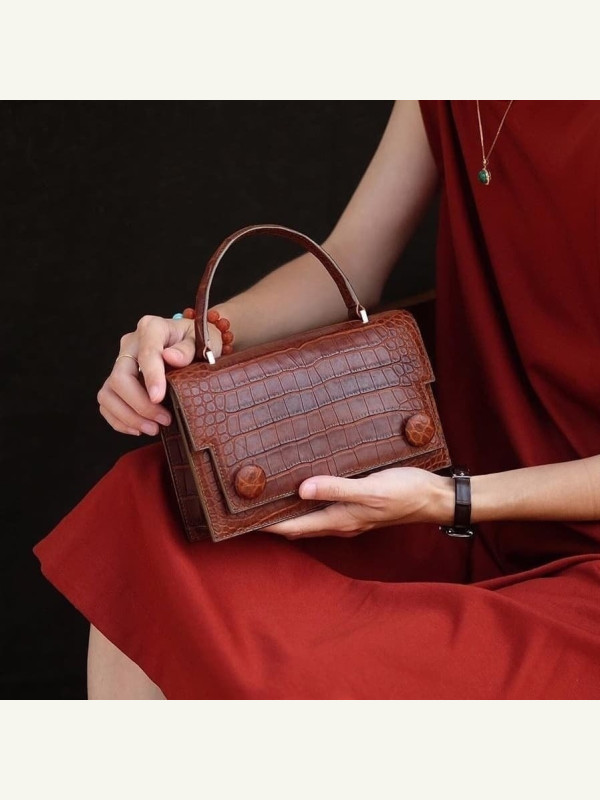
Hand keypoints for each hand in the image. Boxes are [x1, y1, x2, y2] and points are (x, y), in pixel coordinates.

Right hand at [97, 315, 221, 436]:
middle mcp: (131, 344)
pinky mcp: (117, 381)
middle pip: (120, 377)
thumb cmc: (199, 341)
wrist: (193, 345)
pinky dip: (119, 420)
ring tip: (153, 429)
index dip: (151, 377)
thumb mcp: (204, 340)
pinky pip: (107, 403)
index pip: (146, 352)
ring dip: (128, 416)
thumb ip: (188, 349)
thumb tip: (171, 357)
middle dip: (139, 404)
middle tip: (163, 420)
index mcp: (152, 328)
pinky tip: (139, 428)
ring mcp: (121, 363)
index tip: (158, 398)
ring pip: (108, 392)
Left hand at [263, 467, 452, 538]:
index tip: (243, 521)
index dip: (267, 526)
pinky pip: (325, 506)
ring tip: (269, 497)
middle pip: (297, 526)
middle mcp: (341, 522)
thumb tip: (301, 489)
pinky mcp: (358, 504)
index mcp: (339, 520)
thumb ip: (336, 489)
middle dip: (272, 521)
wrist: (433, 498)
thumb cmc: (404, 493)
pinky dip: (309, 501)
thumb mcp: (369, 489)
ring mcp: (349, 515)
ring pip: (310, 518)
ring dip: (290, 511)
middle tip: (248, 507)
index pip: (293, 527)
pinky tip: (306, 486)